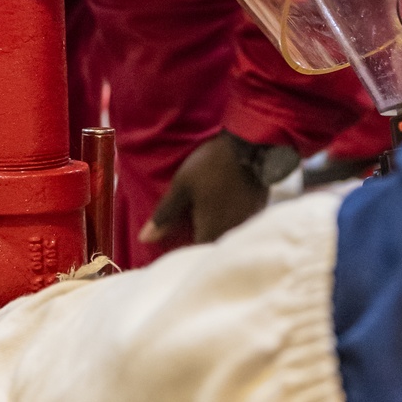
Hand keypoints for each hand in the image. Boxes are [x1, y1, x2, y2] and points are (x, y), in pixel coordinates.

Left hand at [139, 132, 268, 245]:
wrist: (250, 145)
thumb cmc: (211, 165)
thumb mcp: (181, 187)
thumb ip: (164, 215)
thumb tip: (144, 239)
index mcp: (210, 232)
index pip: (192, 256)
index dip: (181, 253)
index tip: (172, 244)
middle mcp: (230, 234)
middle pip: (210, 247)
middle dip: (197, 242)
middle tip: (185, 228)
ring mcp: (246, 224)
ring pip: (225, 237)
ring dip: (214, 231)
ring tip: (204, 217)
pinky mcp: (257, 212)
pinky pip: (238, 225)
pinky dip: (228, 221)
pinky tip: (222, 208)